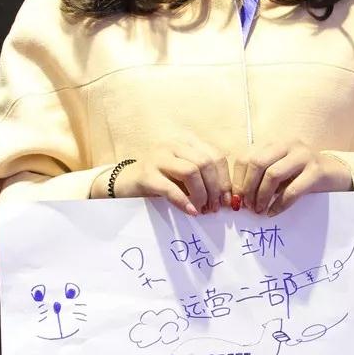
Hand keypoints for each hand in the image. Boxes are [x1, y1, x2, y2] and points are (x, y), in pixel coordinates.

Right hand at [96, 136, 231, 215]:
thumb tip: (227, 198)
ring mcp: (158, 157)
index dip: (224, 179)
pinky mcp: (147, 174)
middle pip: (206, 163)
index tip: (227, 200)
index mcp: (186, 142)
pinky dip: (184, 201)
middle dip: (215, 189)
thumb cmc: (161, 180)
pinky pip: (171, 188)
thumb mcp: (184, 175)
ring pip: (192, 171)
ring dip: (201, 194)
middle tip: (214, 208)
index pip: (215, 156)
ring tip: (202, 209)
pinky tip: (191, 211)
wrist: (126, 182)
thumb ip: (204, 179)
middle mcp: (173, 145)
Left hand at [232, 141, 351, 214]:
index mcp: (274, 143)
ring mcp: (303, 156)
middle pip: (257, 163)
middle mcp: (287, 144)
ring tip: (259, 210)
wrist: (335, 173)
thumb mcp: (278, 170)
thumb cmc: (300, 174)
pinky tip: (273, 212)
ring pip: (273, 174)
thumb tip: (238, 197)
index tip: (237, 198)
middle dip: (248, 188)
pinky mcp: (316, 171)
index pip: (246, 157)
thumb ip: (259, 177)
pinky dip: (279, 204)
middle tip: (248, 206)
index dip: (238, 180)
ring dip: (262, 196)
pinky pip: (292, 190)